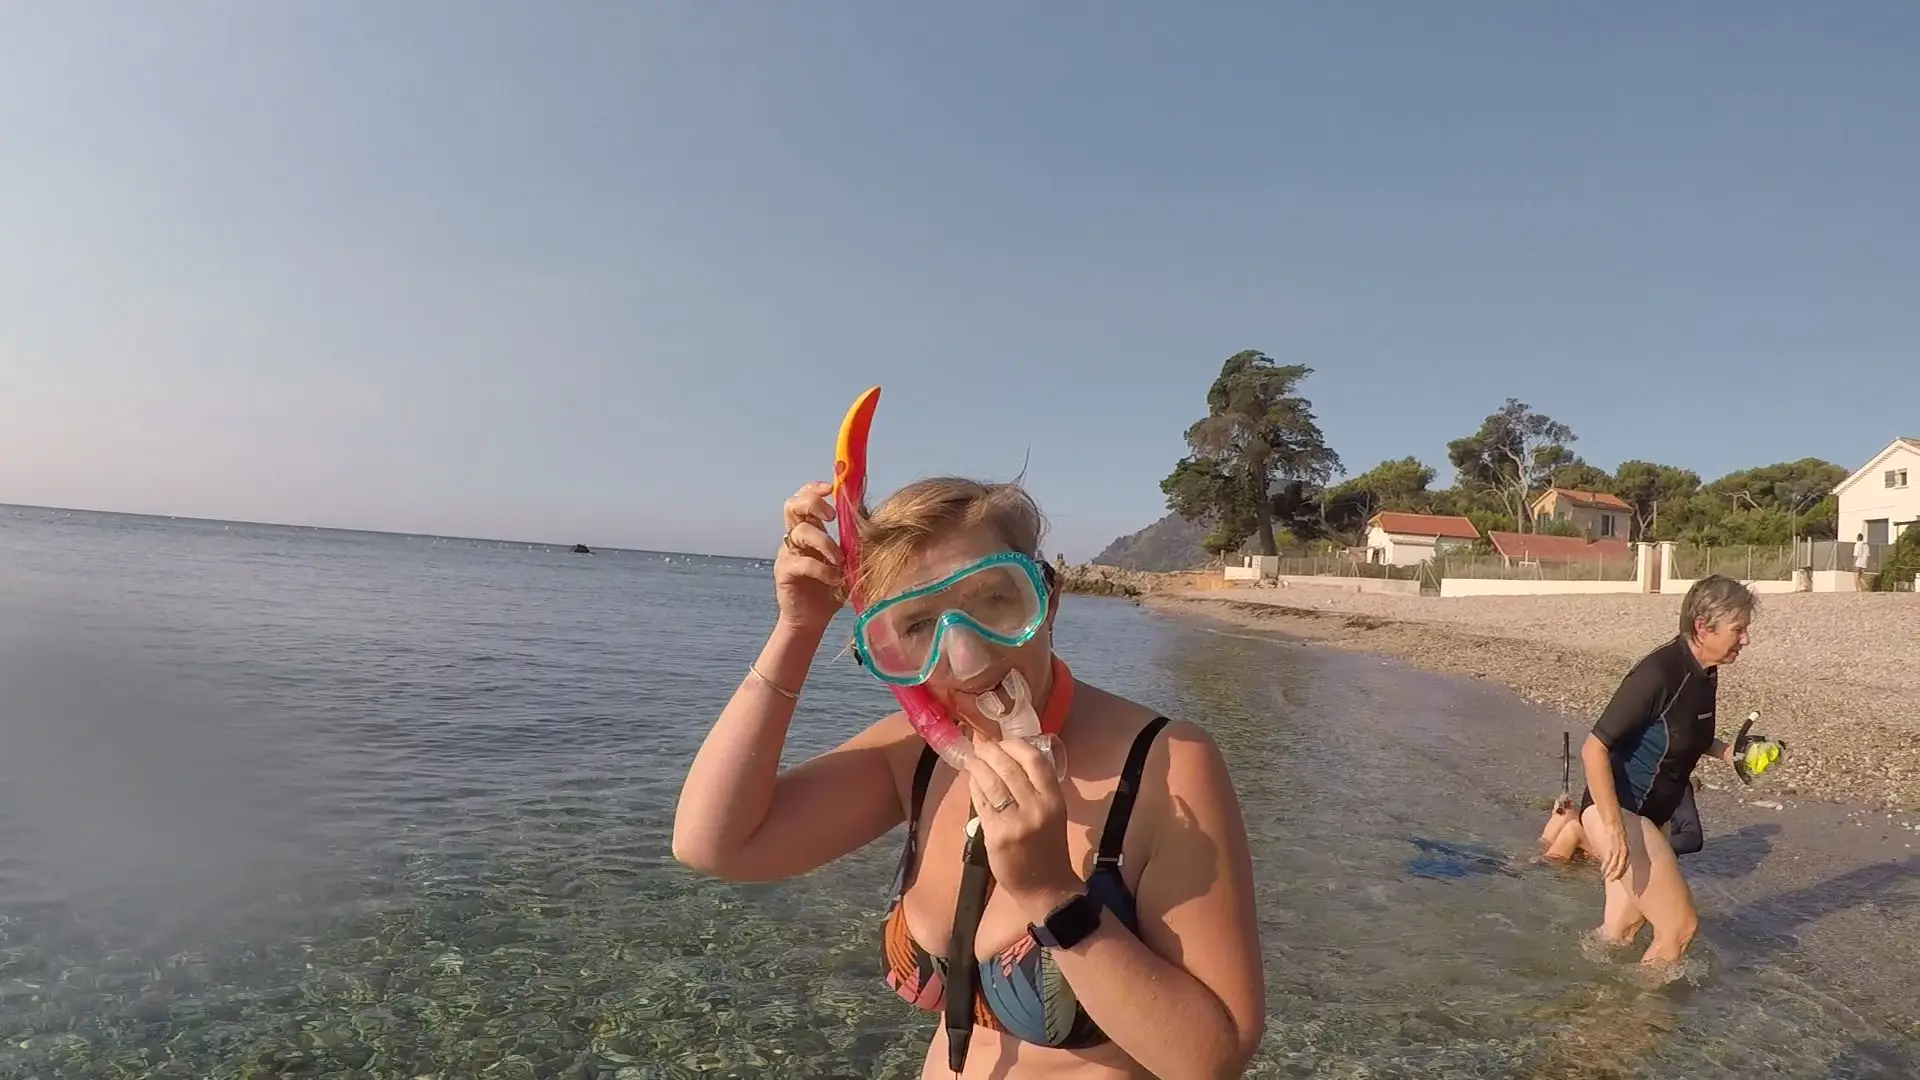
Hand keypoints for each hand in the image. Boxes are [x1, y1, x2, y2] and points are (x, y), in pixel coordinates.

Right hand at [774, 481, 844, 632]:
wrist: (812, 620)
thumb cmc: (832, 588)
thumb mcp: (848, 560)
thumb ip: (854, 539)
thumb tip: (868, 514)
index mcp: (810, 530)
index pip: (804, 498)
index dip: (815, 489)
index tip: (831, 487)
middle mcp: (795, 538)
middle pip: (792, 506)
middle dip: (812, 503)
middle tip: (831, 516)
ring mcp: (787, 554)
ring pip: (800, 532)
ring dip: (825, 542)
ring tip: (840, 559)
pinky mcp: (784, 572)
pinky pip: (802, 562)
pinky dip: (822, 569)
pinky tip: (834, 579)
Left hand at [964, 739, 1078, 910]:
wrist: (1046, 887)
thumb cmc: (1048, 847)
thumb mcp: (1052, 812)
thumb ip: (1035, 787)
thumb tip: (1008, 758)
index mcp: (1055, 799)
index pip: (1035, 760)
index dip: (1015, 744)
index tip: (1002, 741)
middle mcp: (1037, 807)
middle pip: (1008, 767)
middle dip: (990, 751)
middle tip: (980, 745)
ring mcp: (1016, 821)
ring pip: (991, 782)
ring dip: (977, 766)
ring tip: (971, 759)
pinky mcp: (997, 834)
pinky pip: (981, 803)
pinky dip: (974, 788)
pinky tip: (971, 782)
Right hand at [1600, 816, 1629, 881]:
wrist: (1613, 820)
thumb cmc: (1616, 827)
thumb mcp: (1620, 837)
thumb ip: (1619, 844)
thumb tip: (1615, 849)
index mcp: (1627, 848)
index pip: (1627, 863)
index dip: (1623, 870)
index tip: (1620, 877)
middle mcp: (1624, 850)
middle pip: (1622, 865)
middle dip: (1618, 874)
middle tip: (1613, 880)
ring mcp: (1618, 849)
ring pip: (1616, 864)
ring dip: (1611, 872)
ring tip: (1607, 878)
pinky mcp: (1612, 847)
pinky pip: (1609, 858)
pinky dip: (1607, 865)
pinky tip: (1603, 869)